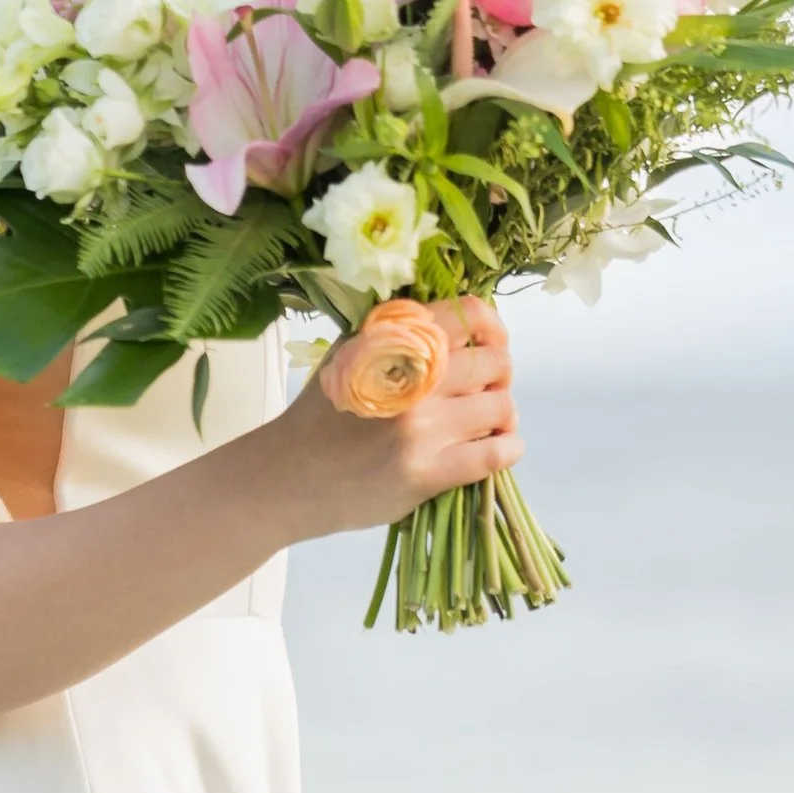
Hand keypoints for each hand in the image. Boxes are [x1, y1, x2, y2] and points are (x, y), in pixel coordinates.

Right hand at [273, 298, 520, 536]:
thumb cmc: (319, 418)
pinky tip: (495, 449)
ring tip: (486, 427)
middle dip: (499, 376)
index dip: (492, 329)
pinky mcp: (426, 472)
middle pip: (495, 362)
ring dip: (502, 417)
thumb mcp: (347, 356)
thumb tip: (457, 325)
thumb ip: (395, 334)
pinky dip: (508, 448)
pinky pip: (496, 454)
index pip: (468, 315)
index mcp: (391, 341)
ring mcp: (420, 426)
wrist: (285, 478)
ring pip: (501, 407)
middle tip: (484, 393)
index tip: (489, 346)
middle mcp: (409, 377)